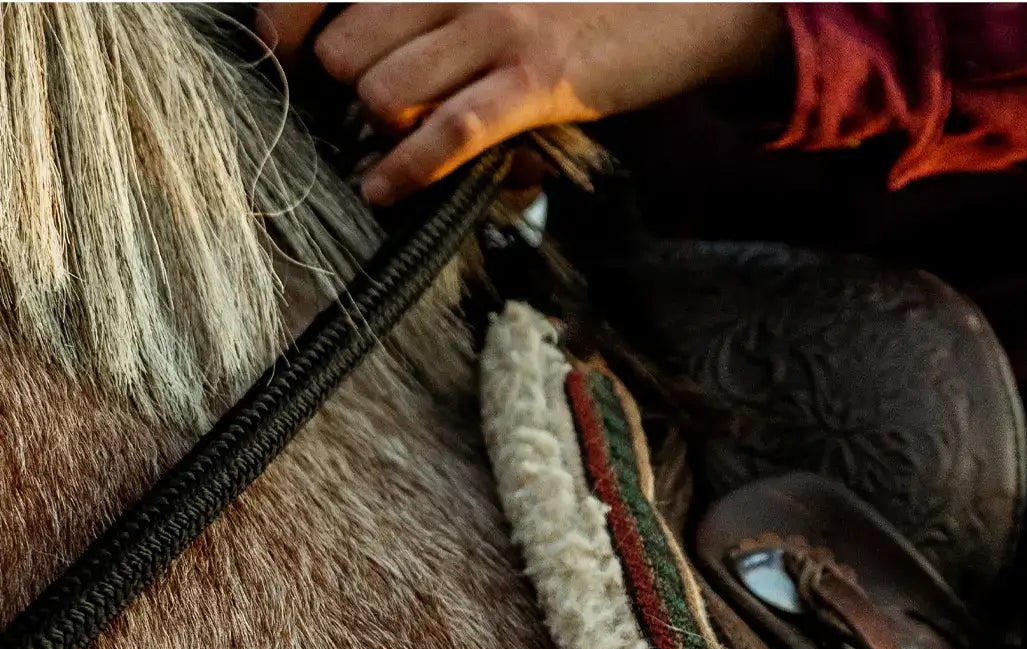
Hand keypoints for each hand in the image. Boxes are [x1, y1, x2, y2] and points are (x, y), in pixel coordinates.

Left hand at [256, 4, 788, 203]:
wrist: (684, 6)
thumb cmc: (587, 7)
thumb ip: (440, 15)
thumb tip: (377, 67)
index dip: (286, 25)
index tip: (281, 59)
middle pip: (346, 49)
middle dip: (339, 97)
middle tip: (353, 125)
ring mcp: (494, 29)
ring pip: (385, 90)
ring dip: (377, 136)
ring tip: (382, 157)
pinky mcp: (537, 80)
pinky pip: (449, 129)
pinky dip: (406, 169)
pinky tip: (384, 191)